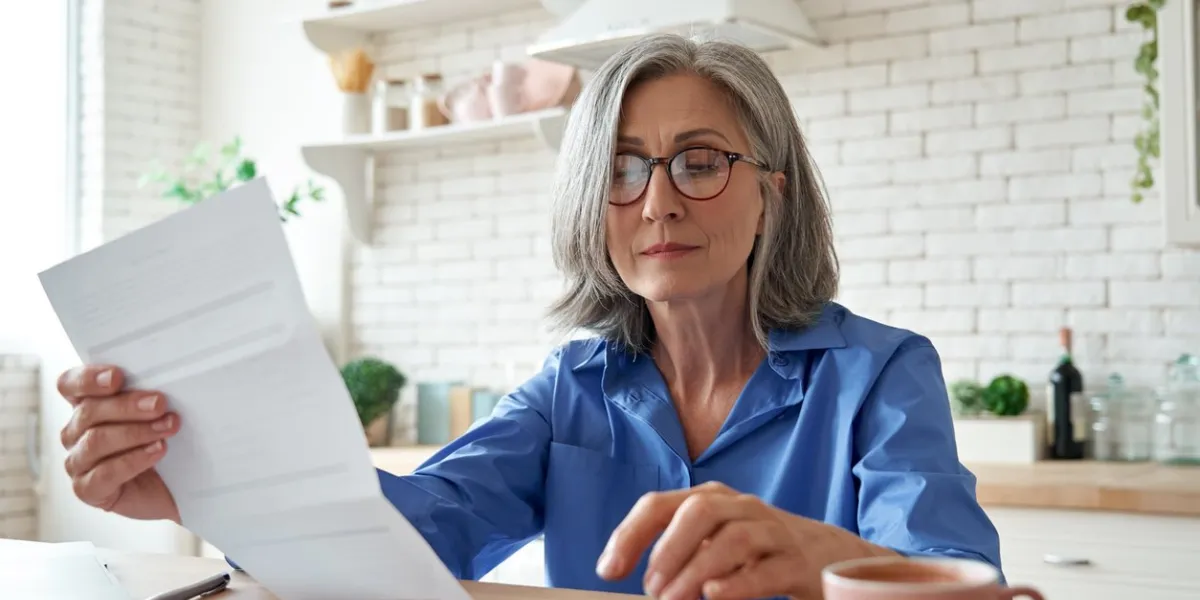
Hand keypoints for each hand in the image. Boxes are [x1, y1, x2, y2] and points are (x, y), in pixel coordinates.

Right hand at [58, 365, 180, 522]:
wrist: (173, 486)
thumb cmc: (161, 441)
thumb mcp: (156, 413)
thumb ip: (148, 396)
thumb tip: (161, 384)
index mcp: (85, 405)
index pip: (70, 385)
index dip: (88, 379)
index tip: (117, 377)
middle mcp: (75, 432)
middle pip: (88, 412)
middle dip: (128, 406)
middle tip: (159, 403)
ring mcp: (77, 462)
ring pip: (96, 441)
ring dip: (136, 432)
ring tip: (167, 428)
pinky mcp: (87, 489)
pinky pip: (104, 473)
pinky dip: (134, 460)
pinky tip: (157, 451)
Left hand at [596, 482, 895, 599]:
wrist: (831, 557)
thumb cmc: (759, 552)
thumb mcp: (714, 543)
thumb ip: (679, 554)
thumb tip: (638, 579)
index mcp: (712, 500)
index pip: (660, 505)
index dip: (630, 534)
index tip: (608, 570)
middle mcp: (742, 508)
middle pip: (699, 511)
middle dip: (667, 549)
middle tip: (651, 589)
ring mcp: (774, 533)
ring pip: (734, 539)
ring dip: (697, 570)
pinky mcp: (800, 564)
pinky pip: (769, 569)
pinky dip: (739, 583)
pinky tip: (715, 595)